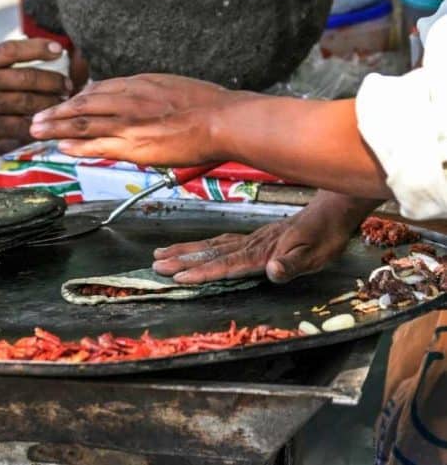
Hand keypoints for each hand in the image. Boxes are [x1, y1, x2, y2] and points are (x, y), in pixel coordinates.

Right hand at [0, 39, 71, 163]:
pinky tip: (47, 125)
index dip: (39, 49)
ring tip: (63, 104)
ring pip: (28, 102)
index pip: (13, 50)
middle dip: (53, 82)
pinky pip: (20, 126)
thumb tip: (23, 61)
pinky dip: (36, 126)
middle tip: (68, 85)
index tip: (60, 51)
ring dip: (50, 104)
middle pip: (28, 78)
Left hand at [30, 74, 256, 165]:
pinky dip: (76, 145)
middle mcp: (127, 99)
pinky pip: (97, 144)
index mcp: (138, 84)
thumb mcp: (172, 87)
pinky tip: (61, 146)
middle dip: (57, 111)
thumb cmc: (206, 105)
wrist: (221, 120)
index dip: (77, 99)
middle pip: (82, 104)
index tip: (64, 104)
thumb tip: (141, 99)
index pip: (98, 90)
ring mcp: (128, 122)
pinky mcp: (133, 144)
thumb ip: (150, 93)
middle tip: (37, 116)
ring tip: (37, 131)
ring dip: (57, 127)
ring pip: (83, 123)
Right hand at [152, 192, 380, 283]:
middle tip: (156, 264)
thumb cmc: (325, 237)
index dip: (201, 270)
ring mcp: (250, 239)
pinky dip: (202, 244)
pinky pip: (220, 240)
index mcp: (261, 252)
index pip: (225, 263)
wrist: (332, 211)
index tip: (178, 276)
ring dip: (185, 250)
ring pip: (211, 244)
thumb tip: (273, 272)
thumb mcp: (315, 256)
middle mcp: (250, 244)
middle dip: (181, 259)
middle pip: (209, 251)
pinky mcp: (253, 237)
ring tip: (162, 253)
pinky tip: (194, 247)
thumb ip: (292, 265)